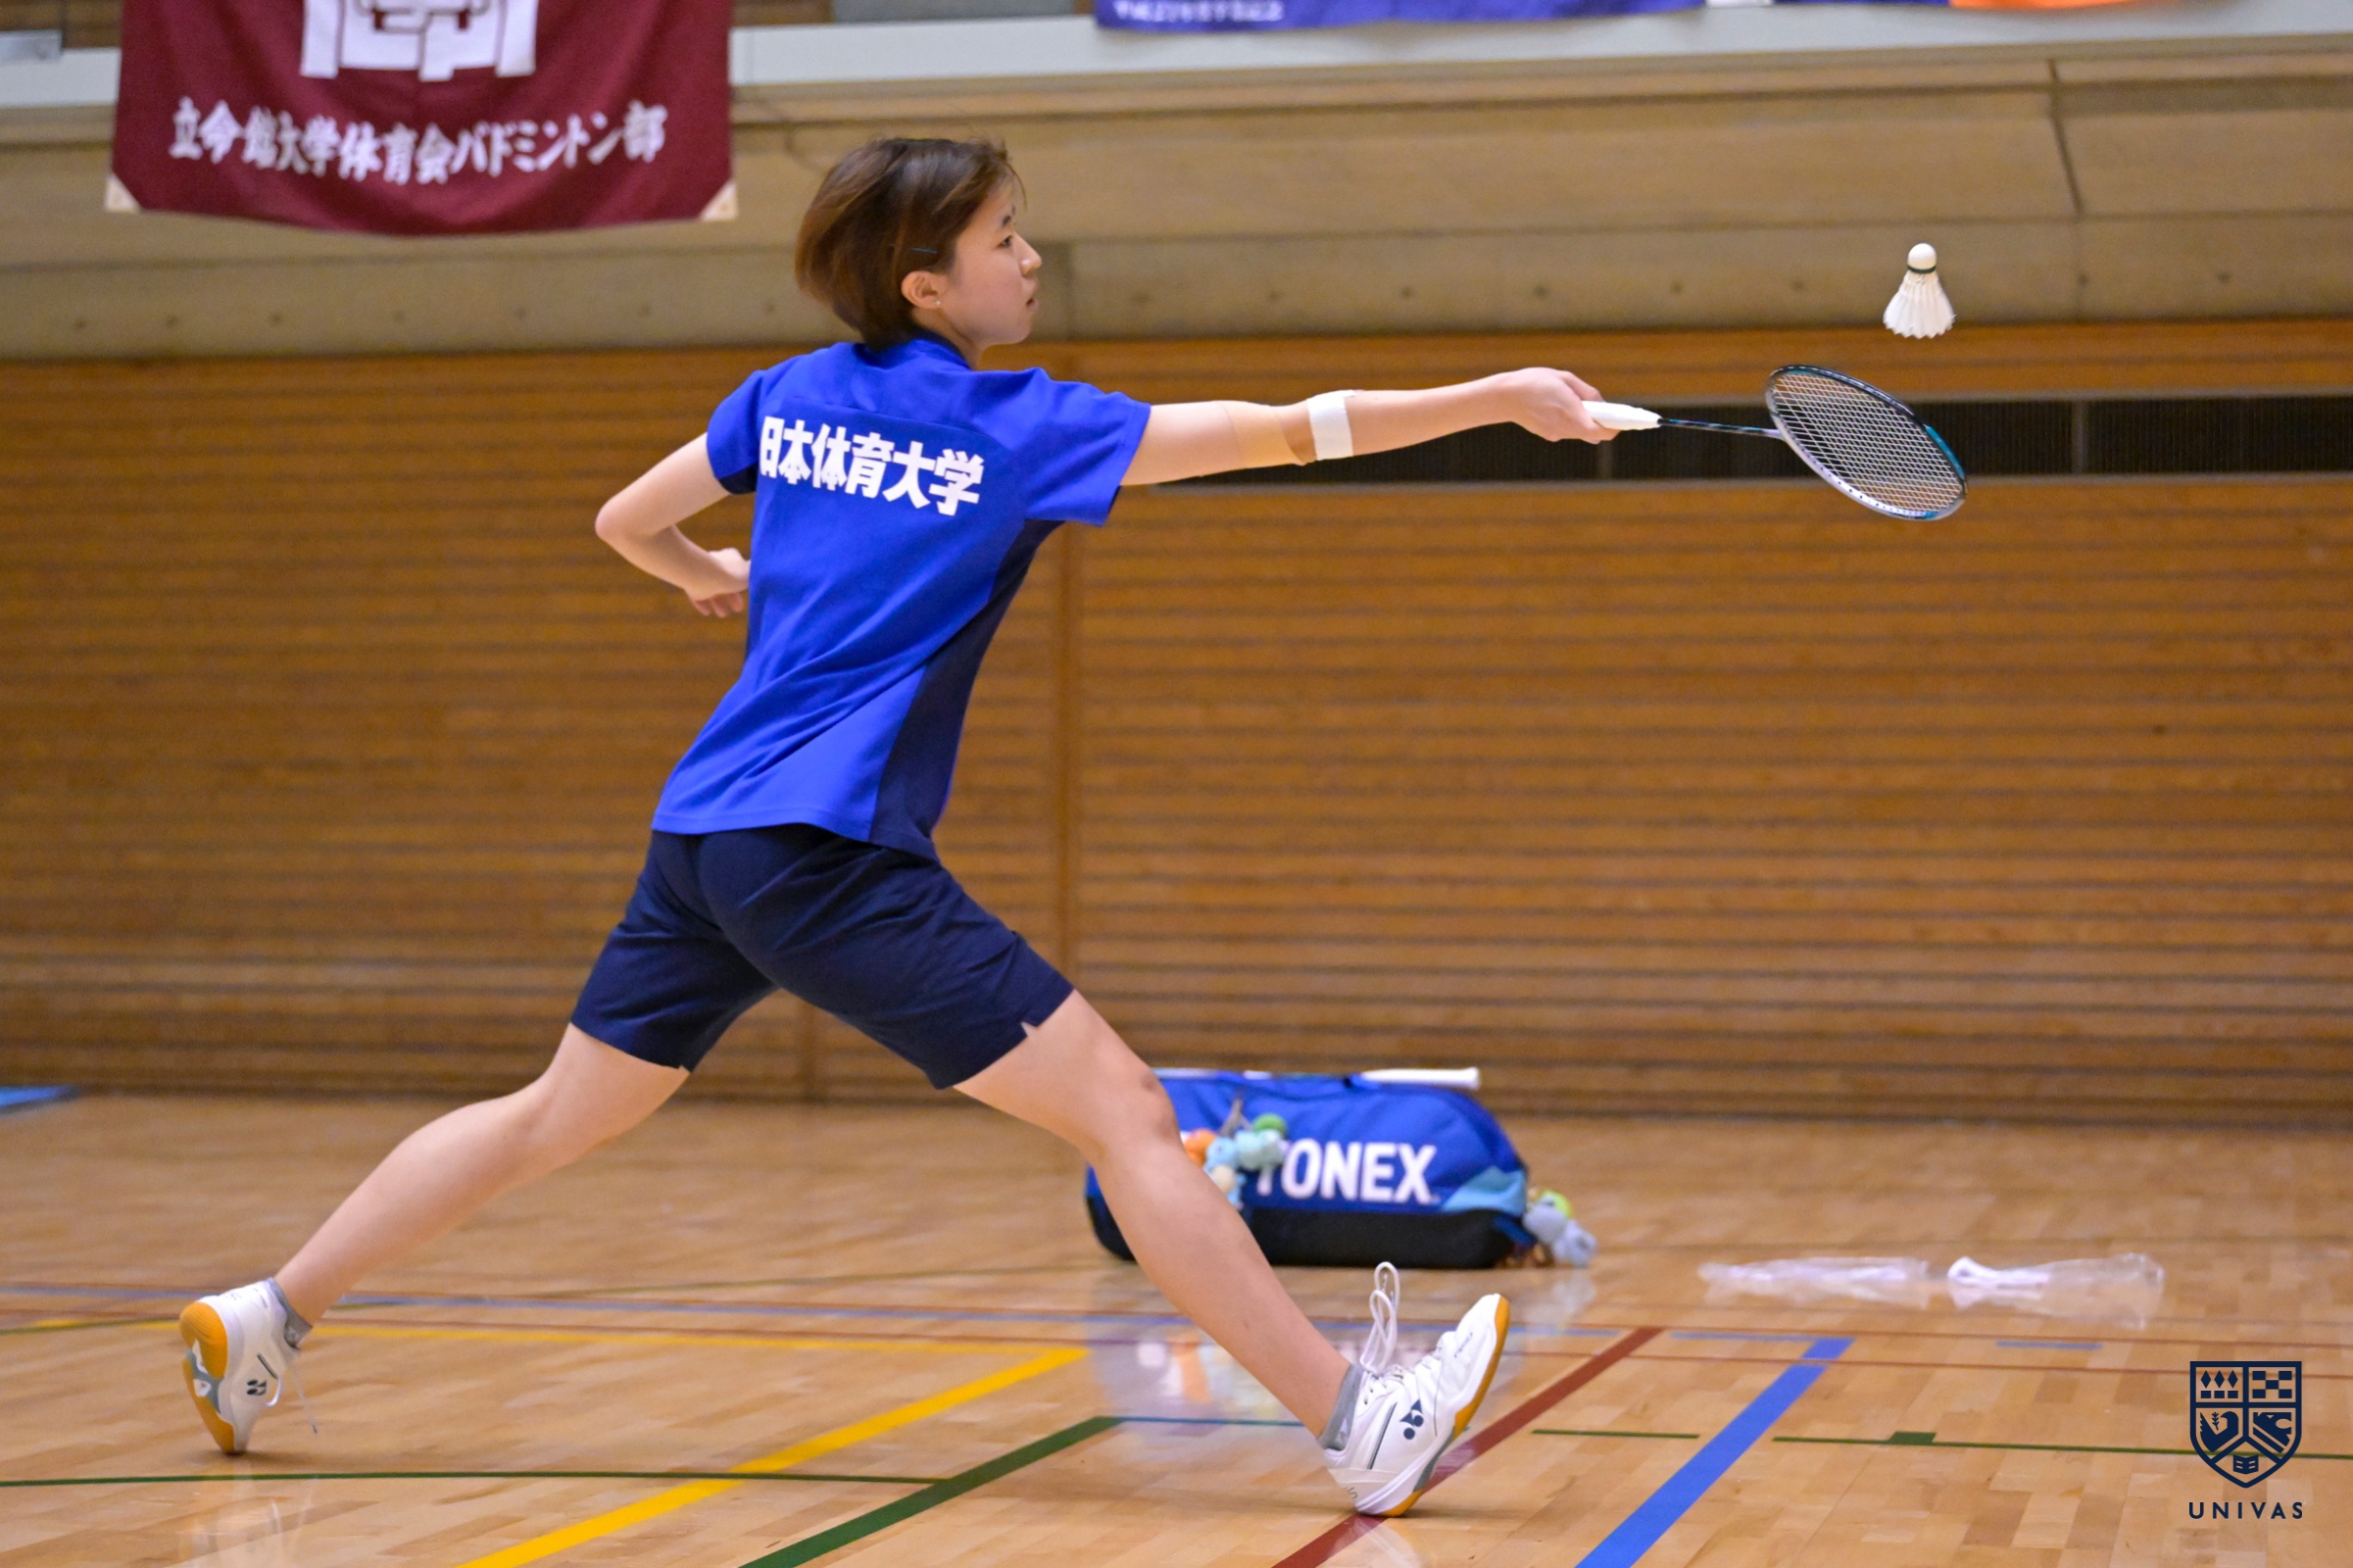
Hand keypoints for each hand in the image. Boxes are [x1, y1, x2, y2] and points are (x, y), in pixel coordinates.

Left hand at [689, 547, 748, 617]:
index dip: (743, 581)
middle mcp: (716, 563)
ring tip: (722, 614)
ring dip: (718, 603)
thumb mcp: (750, 573)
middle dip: (731, 596)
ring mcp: (702, 573)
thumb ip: (754, 571)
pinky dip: (703, 604)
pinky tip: (707, 612)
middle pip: (725, 581)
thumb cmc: (730, 574)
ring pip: (712, 589)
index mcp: (730, 557)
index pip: (738, 567)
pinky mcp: (691, 583)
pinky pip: (698, 595)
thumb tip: (758, 567)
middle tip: (737, 609)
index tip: (747, 592)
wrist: (704, 576)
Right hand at [1490, 367, 1616, 443]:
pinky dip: (1571, 421)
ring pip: (1581, 432)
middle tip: (1607, 410)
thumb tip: (1602, 405)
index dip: (1616, 427)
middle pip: (1593, 433)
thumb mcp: (1566, 379)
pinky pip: (1567, 429)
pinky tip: (1562, 407)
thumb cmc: (1536, 382)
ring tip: (1583, 404)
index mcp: (1573, 414)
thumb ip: (1588, 393)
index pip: (1603, 431)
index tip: (1624, 421)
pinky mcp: (1548, 434)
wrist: (1504, 396)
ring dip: (1586, 421)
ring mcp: (1556, 434)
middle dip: (1602, 422)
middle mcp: (1566, 429)